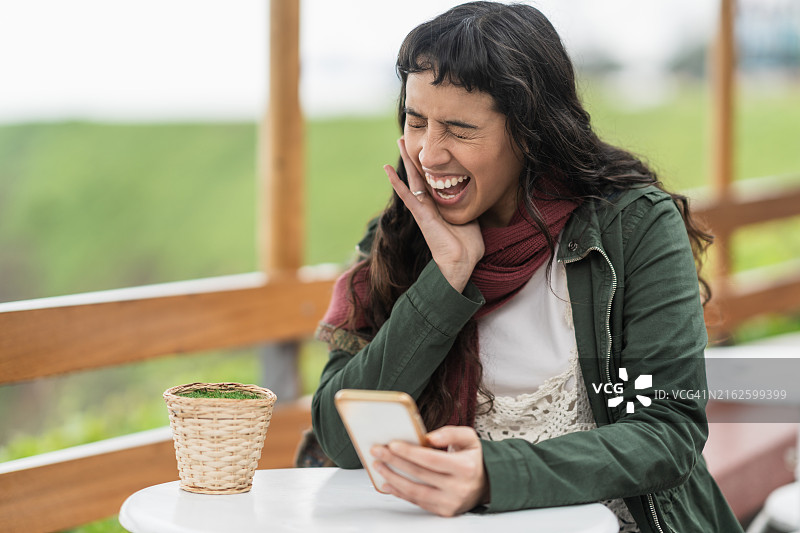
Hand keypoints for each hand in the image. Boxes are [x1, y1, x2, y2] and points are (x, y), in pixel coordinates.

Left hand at [371, 426, 488, 516]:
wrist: (486, 484)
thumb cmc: (472, 459)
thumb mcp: (469, 438)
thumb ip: (451, 433)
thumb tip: (429, 437)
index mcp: (465, 467)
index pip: (432, 459)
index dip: (410, 452)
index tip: (392, 444)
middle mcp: (458, 488)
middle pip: (420, 474)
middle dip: (394, 462)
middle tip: (378, 451)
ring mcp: (451, 502)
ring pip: (415, 492)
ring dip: (393, 478)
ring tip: (379, 466)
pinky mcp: (444, 511)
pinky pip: (417, 502)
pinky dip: (400, 492)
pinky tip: (388, 482)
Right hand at [384, 138, 483, 292]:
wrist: (461, 262)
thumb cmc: (467, 244)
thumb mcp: (470, 216)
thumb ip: (468, 203)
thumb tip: (479, 189)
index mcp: (440, 204)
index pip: (432, 179)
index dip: (429, 163)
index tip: (427, 147)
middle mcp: (429, 204)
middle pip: (420, 174)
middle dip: (415, 155)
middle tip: (407, 137)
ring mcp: (423, 208)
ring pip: (412, 178)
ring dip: (406, 160)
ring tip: (400, 141)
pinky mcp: (421, 215)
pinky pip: (407, 195)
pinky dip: (397, 182)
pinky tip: (387, 170)